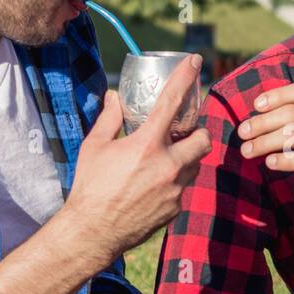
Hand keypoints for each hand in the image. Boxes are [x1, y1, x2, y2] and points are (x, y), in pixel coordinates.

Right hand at [62, 55, 210, 269]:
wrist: (93, 232)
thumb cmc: (90, 187)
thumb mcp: (95, 147)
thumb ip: (110, 118)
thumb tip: (115, 96)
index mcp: (147, 146)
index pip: (173, 103)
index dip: (186, 78)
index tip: (195, 61)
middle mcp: (167, 166)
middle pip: (203, 139)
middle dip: (198, 132)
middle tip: (183, 131)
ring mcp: (175, 189)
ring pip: (195, 164)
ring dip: (186, 157)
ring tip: (165, 157)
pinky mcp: (176, 208)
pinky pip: (183, 187)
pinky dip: (174, 180)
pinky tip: (154, 183)